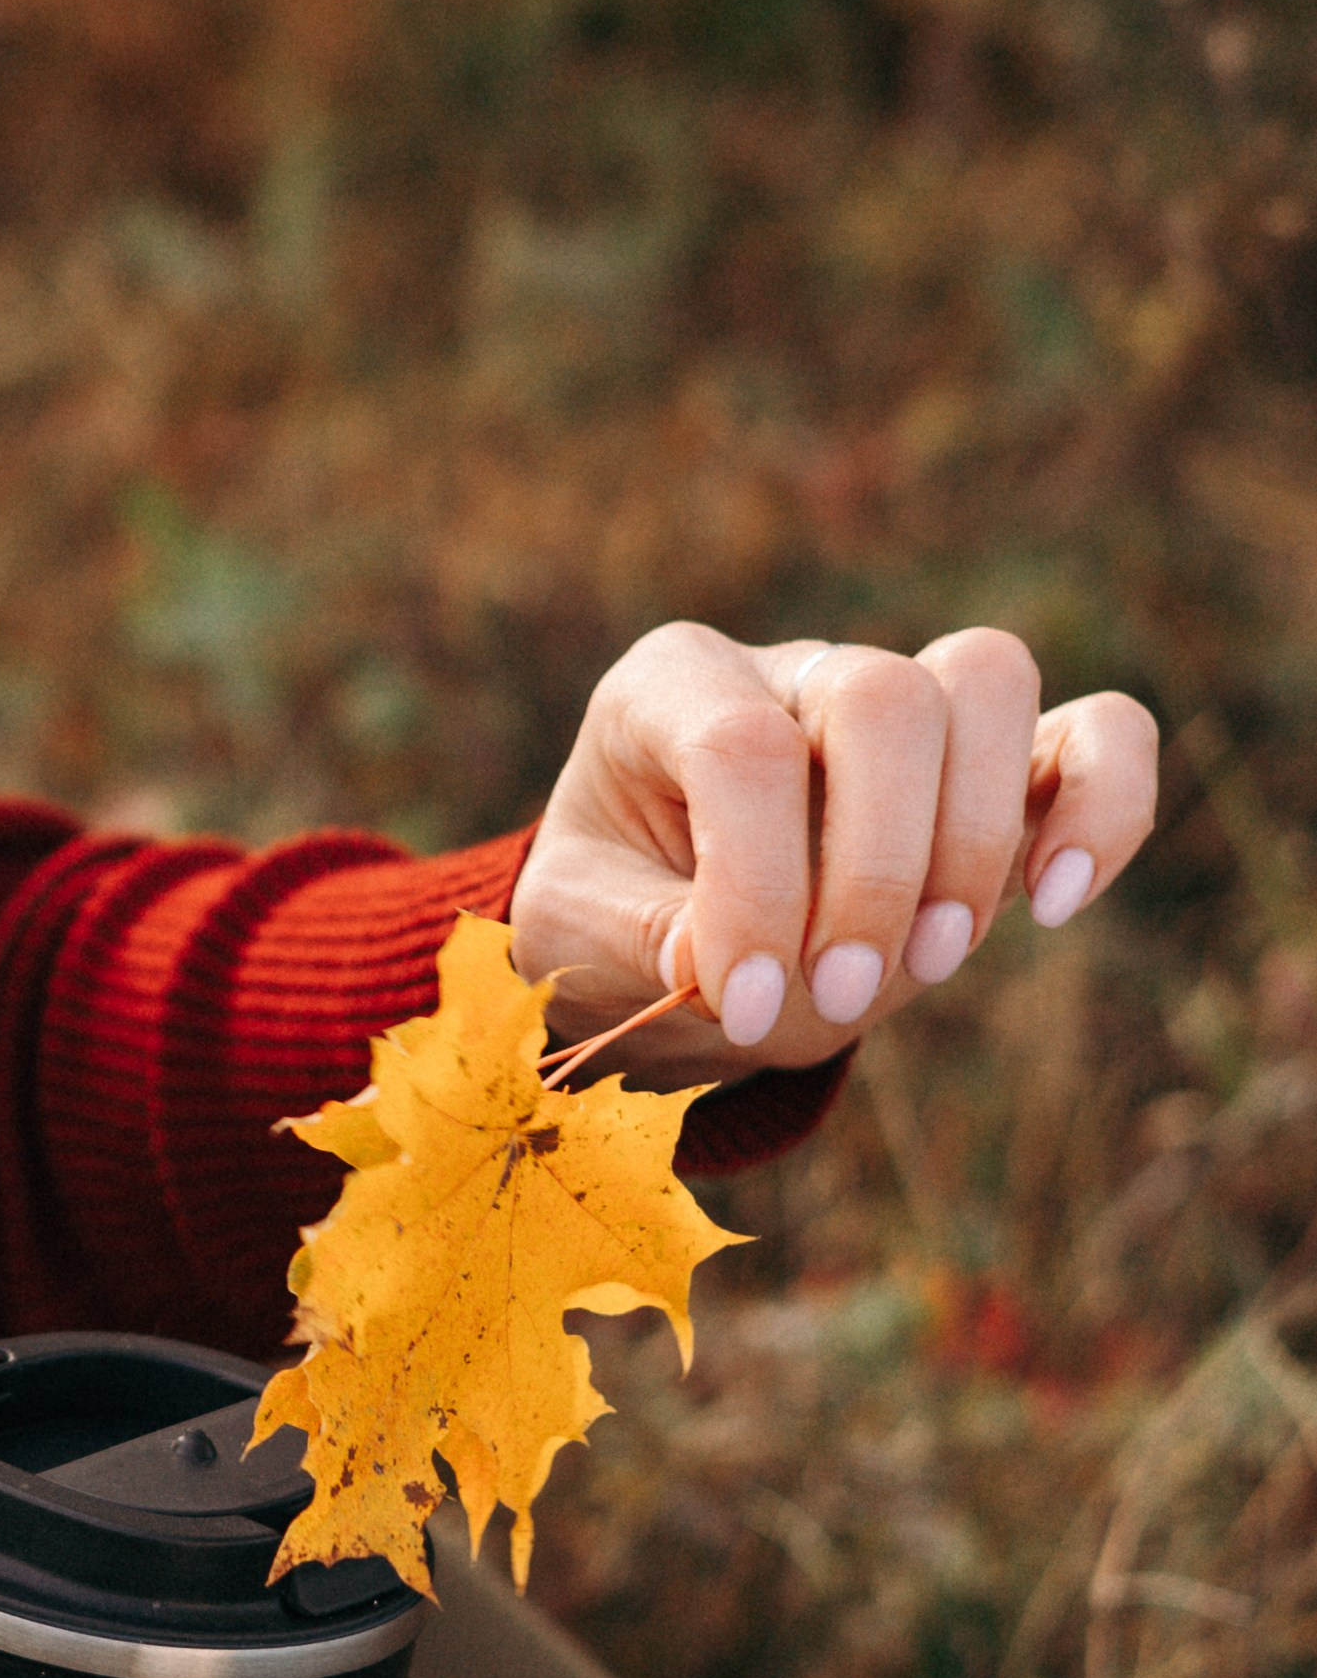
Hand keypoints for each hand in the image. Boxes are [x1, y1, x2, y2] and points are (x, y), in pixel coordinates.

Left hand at [510, 623, 1159, 1080]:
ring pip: (988, 683)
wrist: (654, 935)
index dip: (754, 888)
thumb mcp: (575, 937)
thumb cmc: (609, 918)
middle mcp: (796, 670)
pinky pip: (1095, 733)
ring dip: (970, 844)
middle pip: (884, 697)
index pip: (742, 749)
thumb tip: (723, 964)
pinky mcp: (991, 768)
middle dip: (873, 872)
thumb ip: (636, 941)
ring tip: (923, 968)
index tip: (738, 1007)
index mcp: (671, 686)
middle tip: (835, 996)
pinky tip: (1057, 902)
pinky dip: (1103, 808)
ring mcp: (904, 705)